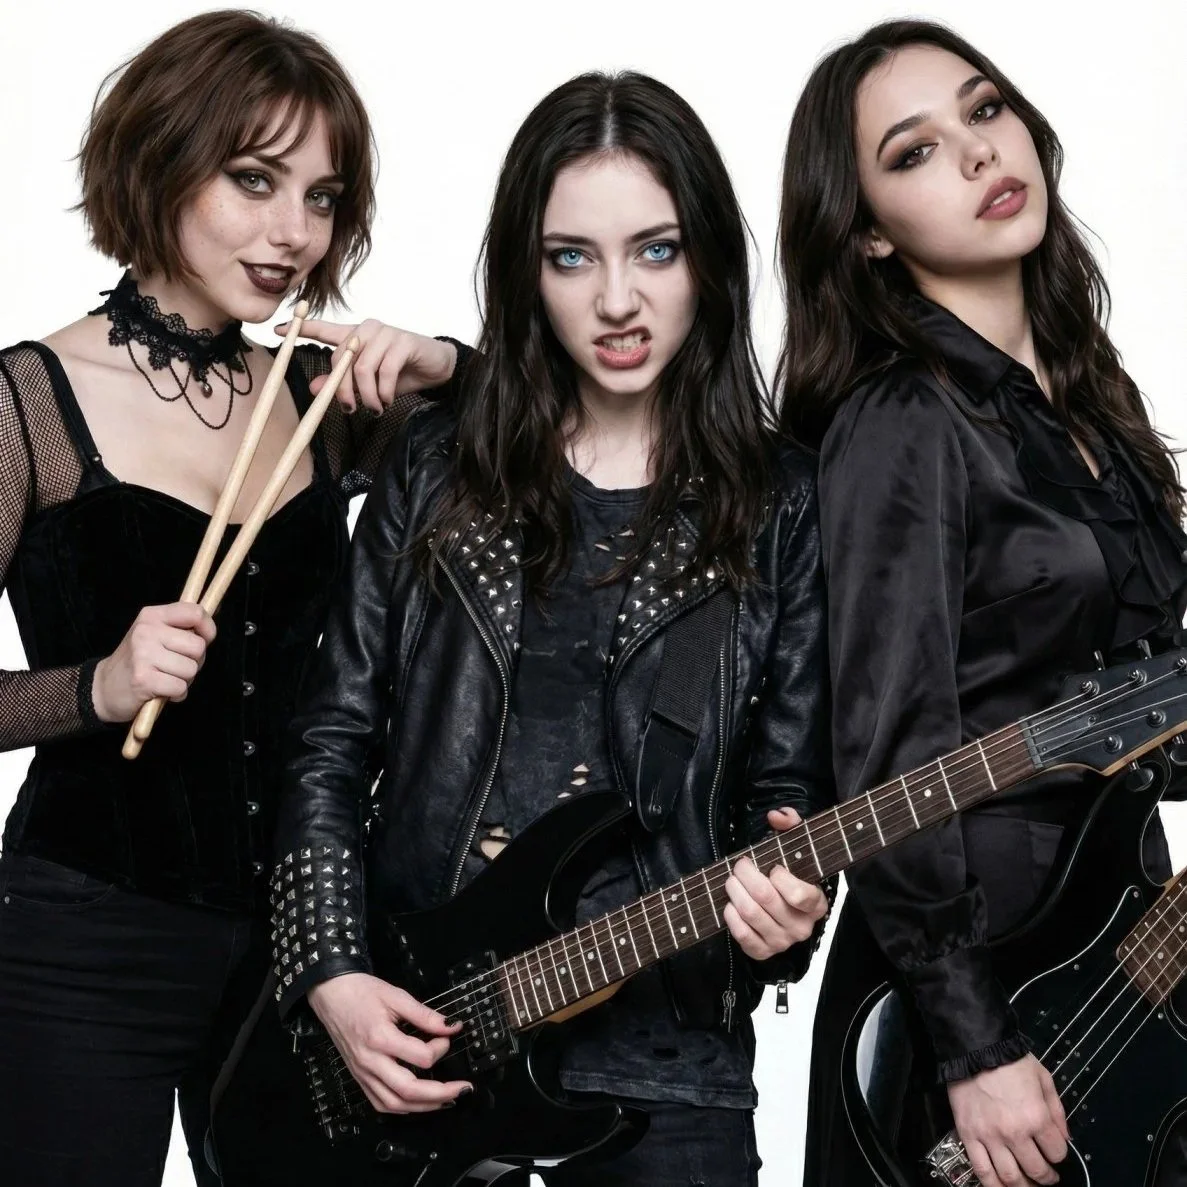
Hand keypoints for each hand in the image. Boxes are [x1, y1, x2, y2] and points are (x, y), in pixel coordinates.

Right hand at [92, 602, 215, 721]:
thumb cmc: (139, 661)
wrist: (104, 687)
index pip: (195, 612)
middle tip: (175, 666)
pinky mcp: (143, 679)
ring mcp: (143, 655)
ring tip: (165, 678)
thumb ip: (182, 628)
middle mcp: (146, 631)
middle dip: (194, 661)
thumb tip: (211, 628)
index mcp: (152, 616)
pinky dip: (176, 694)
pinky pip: (180, 687)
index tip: (204, 639)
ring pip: (191, 669)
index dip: (207, 629)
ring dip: (184, 679)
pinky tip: (161, 690)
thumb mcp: (155, 634)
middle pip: (198, 646)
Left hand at [276, 317, 457, 414]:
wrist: (437, 367)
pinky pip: (386, 370)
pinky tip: (389, 399)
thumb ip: (342, 383)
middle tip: (353, 409)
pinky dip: (385, 391)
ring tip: (377, 407)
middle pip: (341, 360)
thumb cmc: (402, 373)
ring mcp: (385, 333)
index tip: (278, 329)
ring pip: (362, 367)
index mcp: (355, 337)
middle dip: (345, 391)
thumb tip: (314, 389)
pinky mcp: (403, 341)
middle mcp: (366, 330)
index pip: (324, 329)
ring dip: (368, 395)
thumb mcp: (370, 383)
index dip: (301, 329)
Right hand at [307, 972, 470, 1113]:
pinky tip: (416, 1103)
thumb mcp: (396, 996)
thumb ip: (425, 1015)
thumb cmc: (361, 993)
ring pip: (394, 1103)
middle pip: (409, 1090)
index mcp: (380, 1038)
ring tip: (445, 1100)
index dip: (441, 1048)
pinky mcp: (359, 1077)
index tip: (447, 1037)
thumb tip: (451, 1026)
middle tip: (462, 1088)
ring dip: (423, 1106)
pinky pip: (380, 1103)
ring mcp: (363, 1073)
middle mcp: (370, 1061)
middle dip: (441, 1093)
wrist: (332, 994)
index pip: (420, 1056)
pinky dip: (401, 1108)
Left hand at [722, 807, 829, 959]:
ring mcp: (783, 942)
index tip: (773, 866)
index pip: (799, 895)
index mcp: (817, 904)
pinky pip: (743, 935)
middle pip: (766, 899)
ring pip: (751, 914)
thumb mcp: (796, 848)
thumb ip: (791, 826)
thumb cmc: (790, 875)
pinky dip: (732, 917)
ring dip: (735, 891)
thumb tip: (776, 816)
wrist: (784, 910)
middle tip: (740, 865)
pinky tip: (731, 904)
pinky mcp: (763, 951)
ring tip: (732, 880)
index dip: (780, 877)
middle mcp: (802, 927)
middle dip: (746, 875)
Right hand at [948, 1054, 1068, 1185]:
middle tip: (1047, 1176)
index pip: (1057, 1152)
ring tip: (1027, 1183)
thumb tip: (1064, 1138)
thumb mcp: (1044, 1078)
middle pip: (1036, 1170)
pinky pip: (981, 1170)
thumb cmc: (1010, 1060)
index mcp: (1036, 1117)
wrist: (974, 1047)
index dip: (1059, 1155)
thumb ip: (1057, 1110)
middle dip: (1046, 1178)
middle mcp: (1014, 1132)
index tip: (1055, 1152)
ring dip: (1023, 1186)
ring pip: (1010, 1178)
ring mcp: (989, 1137)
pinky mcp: (968, 1136)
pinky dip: (993, 1185)